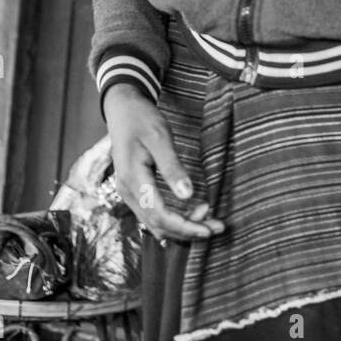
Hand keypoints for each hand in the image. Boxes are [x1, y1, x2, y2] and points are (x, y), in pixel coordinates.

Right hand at [103, 83, 225, 243]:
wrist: (122, 109)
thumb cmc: (141, 119)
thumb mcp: (159, 137)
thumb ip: (172, 166)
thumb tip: (187, 194)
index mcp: (133, 179)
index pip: (160, 215)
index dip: (185, 226)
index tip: (210, 229)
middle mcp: (128, 191)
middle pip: (158, 225)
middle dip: (188, 231)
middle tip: (218, 227)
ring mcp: (129, 193)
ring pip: (155, 223)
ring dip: (182, 228)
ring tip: (210, 222)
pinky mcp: (135, 191)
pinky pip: (153, 215)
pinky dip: (173, 220)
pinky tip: (192, 215)